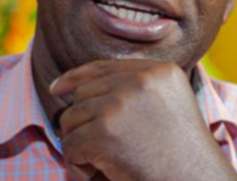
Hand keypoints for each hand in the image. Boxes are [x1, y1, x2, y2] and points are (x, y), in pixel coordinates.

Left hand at [50, 60, 236, 180]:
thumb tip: (79, 83)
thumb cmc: (180, 151)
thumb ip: (134, 85)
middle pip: (84, 92)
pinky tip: (96, 172)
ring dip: (79, 142)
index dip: (76, 76)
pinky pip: (70, 143)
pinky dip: (77, 163)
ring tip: (101, 161)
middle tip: (100, 145)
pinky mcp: (105, 132)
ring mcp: (121, 103)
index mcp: (159, 70)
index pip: (104, 66)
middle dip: (83, 120)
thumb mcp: (167, 102)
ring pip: (72, 116)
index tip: (56, 87)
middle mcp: (140, 79)